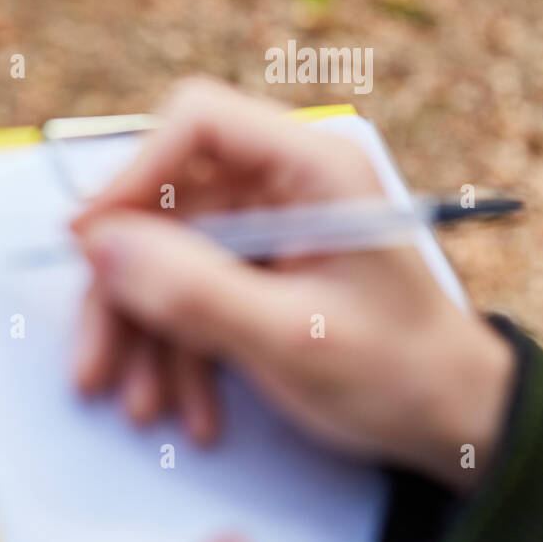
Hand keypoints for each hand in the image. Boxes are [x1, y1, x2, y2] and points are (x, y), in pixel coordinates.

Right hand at [71, 78, 513, 491]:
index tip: (91, 241)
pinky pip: (191, 288)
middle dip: (125, 287)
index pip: (199, 121)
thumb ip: (194, 291)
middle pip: (167, 200)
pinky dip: (178, 347)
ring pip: (168, 253)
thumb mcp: (291, 338)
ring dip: (145, 333)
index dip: (134, 173)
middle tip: (93, 364)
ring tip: (142, 407)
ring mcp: (271, 226)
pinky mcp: (261, 268)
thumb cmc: (397, 373)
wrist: (451, 420)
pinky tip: (187, 407)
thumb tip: (101, 246)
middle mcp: (287, 183)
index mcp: (314, 168)